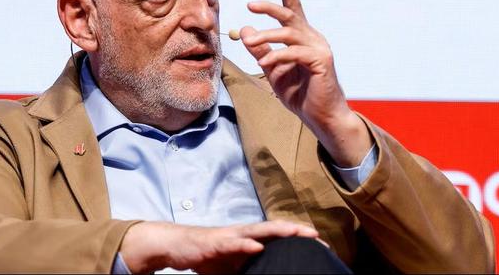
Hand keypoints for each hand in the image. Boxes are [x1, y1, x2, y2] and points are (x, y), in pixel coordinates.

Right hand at [120, 220, 318, 273]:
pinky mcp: (215, 242)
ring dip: (277, 231)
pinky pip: (233, 243)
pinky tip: (256, 247)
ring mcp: (230, 235)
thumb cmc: (206, 256)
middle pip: (274, 229)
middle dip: (296, 231)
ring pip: (257, 230)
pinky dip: (245, 244)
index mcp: (248, 239)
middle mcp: (242, 233)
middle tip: (318, 236)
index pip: (278, 237)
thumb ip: (249, 268)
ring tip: (296, 232)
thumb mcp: (232, 266)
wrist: (177, 246)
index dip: (298, 238)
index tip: (320, 245)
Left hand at [240, 0, 370, 166]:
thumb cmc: (299, 93)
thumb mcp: (273, 69)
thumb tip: (244, 29)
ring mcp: (319, 48)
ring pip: (289, 33)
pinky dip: (277, 56)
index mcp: (303, 37)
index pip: (294, 9)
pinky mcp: (321, 62)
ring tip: (249, 42)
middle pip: (291, 14)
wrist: (320, 117)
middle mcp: (313, 38)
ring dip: (266, 36)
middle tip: (250, 4)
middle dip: (271, 7)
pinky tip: (263, 63)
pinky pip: (294, 53)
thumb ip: (260, 49)